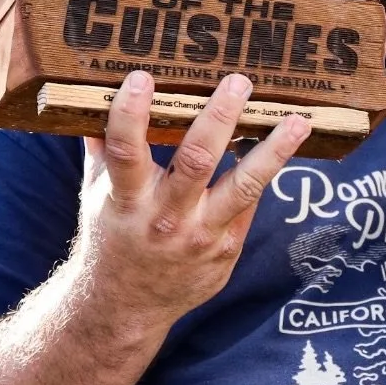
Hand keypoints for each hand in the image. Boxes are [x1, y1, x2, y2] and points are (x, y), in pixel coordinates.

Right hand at [78, 71, 308, 329]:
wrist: (126, 307)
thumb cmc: (110, 238)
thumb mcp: (94, 195)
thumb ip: (99, 147)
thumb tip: (88, 94)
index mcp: (124, 202)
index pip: (126, 153)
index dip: (131, 114)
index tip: (142, 77)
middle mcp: (164, 220)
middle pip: (197, 162)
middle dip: (220, 118)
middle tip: (239, 82)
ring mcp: (200, 237)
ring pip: (243, 187)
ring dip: (273, 151)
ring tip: (297, 121)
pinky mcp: (227, 249)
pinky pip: (249, 204)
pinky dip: (265, 171)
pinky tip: (284, 143)